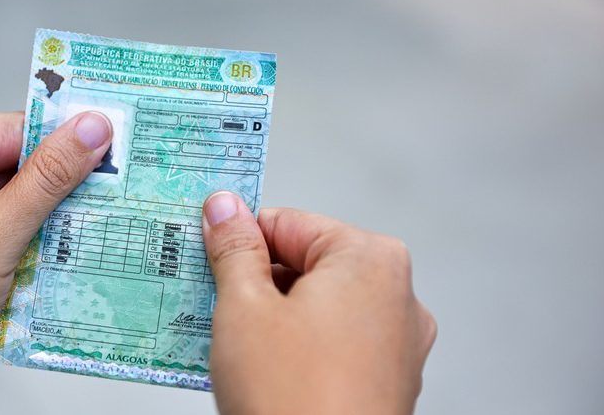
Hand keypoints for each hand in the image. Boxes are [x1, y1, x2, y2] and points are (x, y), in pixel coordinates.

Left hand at [0, 111, 112, 412]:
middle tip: (97, 216)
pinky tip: (33, 267)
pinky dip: (8, 242)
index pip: (13, 129)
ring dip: (32, 223)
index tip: (113, 164)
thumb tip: (88, 129)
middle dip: (49, 193)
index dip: (64, 148)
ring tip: (63, 251)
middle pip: (6, 161)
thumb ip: (46, 181)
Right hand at [202, 192, 436, 414]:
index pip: (288, 223)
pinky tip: (263, 370)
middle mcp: (397, 295)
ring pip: (320, 306)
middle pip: (308, 263)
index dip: (239, 238)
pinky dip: (298, 347)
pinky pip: (334, 343)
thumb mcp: (244, 308)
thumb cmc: (293, 400)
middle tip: (212, 303)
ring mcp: (398, 342)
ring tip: (235, 344)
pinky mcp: (388, 381)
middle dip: (257, 281)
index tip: (205, 252)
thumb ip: (234, 250)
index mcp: (370, 260)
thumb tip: (225, 209)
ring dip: (274, 316)